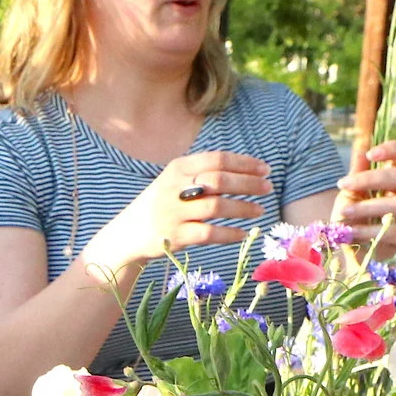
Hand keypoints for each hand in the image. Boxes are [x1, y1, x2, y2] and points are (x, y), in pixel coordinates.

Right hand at [84, 152, 271, 280]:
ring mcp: (174, 212)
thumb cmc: (160, 205)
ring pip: (217, 206)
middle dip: (248, 183)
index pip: (217, 159)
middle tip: (268, 188)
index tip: (265, 169)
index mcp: (177, 168)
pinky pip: (209, 233)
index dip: (244, 163)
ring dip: (243, 208)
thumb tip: (245, 170)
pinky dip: (229, 233)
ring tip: (260, 210)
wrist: (127, 235)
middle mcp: (174, 187)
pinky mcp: (174, 236)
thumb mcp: (174, 181)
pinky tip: (243, 234)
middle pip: (219, 180)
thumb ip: (202, 173)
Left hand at [333, 141, 395, 251]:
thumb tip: (361, 145)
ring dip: (367, 206)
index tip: (370, 155)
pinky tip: (352, 231)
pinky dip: (369, 230)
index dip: (394, 149)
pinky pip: (394, 230)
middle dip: (368, 180)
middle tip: (343, 185)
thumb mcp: (351, 193)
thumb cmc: (355, 219)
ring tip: (344, 213)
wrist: (354, 252)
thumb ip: (358, 172)